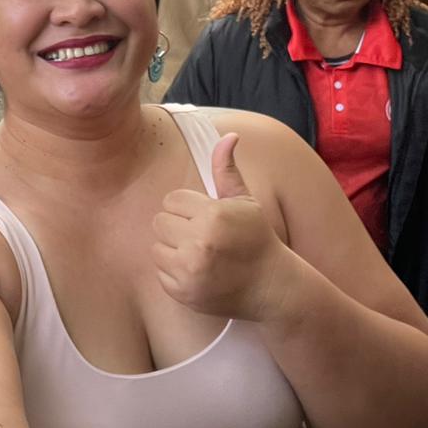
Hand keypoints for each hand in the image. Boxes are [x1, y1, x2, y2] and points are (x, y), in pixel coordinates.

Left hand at [152, 133, 290, 321]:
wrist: (270, 286)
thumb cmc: (256, 238)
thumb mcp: (245, 201)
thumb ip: (227, 169)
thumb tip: (230, 135)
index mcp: (213, 215)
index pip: (171, 201)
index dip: (186, 209)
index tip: (205, 219)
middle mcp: (200, 242)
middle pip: (159, 223)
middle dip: (177, 228)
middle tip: (201, 237)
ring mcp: (190, 270)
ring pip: (157, 248)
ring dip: (173, 250)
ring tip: (199, 254)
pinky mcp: (183, 292)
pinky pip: (160, 273)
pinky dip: (174, 273)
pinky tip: (198, 273)